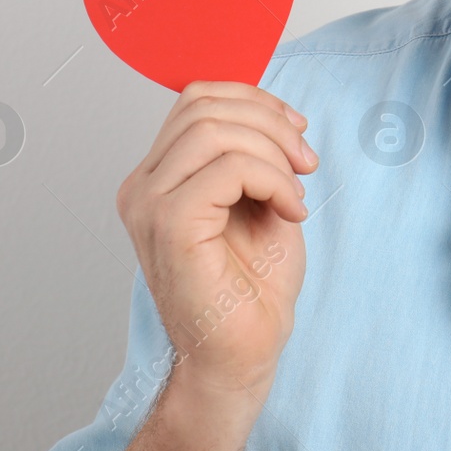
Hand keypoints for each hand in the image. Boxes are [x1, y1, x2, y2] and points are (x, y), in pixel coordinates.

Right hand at [116, 80, 314, 408]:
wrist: (243, 353)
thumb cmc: (252, 287)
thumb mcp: (260, 199)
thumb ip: (253, 153)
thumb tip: (271, 112)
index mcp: (159, 175)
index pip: (196, 98)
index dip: (255, 100)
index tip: (297, 130)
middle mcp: (143, 185)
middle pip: (204, 105)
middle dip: (270, 121)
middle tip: (306, 162)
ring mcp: (149, 204)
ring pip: (214, 129)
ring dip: (274, 151)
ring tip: (297, 189)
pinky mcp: (170, 225)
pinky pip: (228, 168)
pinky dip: (273, 179)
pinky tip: (290, 209)